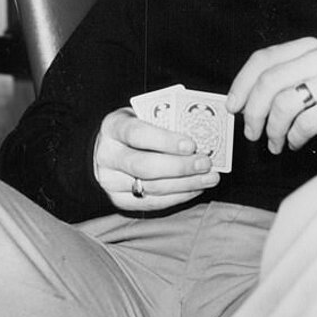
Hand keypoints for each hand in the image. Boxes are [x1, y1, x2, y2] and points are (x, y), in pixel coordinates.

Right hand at [93, 107, 219, 210]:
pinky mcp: (119, 200)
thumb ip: (165, 120)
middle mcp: (107, 155)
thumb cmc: (137, 126)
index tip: (191, 144)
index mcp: (112, 126)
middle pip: (143, 166)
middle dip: (179, 167)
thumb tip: (200, 132)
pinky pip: (153, 203)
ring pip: (151, 187)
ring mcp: (110, 181)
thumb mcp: (144, 114)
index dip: (165, 140)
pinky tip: (197, 187)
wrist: (110, 147)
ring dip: (185, 184)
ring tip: (210, 177)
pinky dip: (179, 196)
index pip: (136, 133)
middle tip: (205, 163)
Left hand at [228, 37, 316, 154]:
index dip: (241, 84)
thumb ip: (279, 84)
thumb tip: (240, 103)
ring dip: (273, 130)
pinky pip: (306, 123)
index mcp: (308, 47)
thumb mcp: (307, 83)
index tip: (233, 107)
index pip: (263, 58)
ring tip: (276, 143)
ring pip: (284, 104)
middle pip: (269, 82)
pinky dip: (294, 138)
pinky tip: (296, 143)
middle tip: (251, 134)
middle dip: (253, 113)